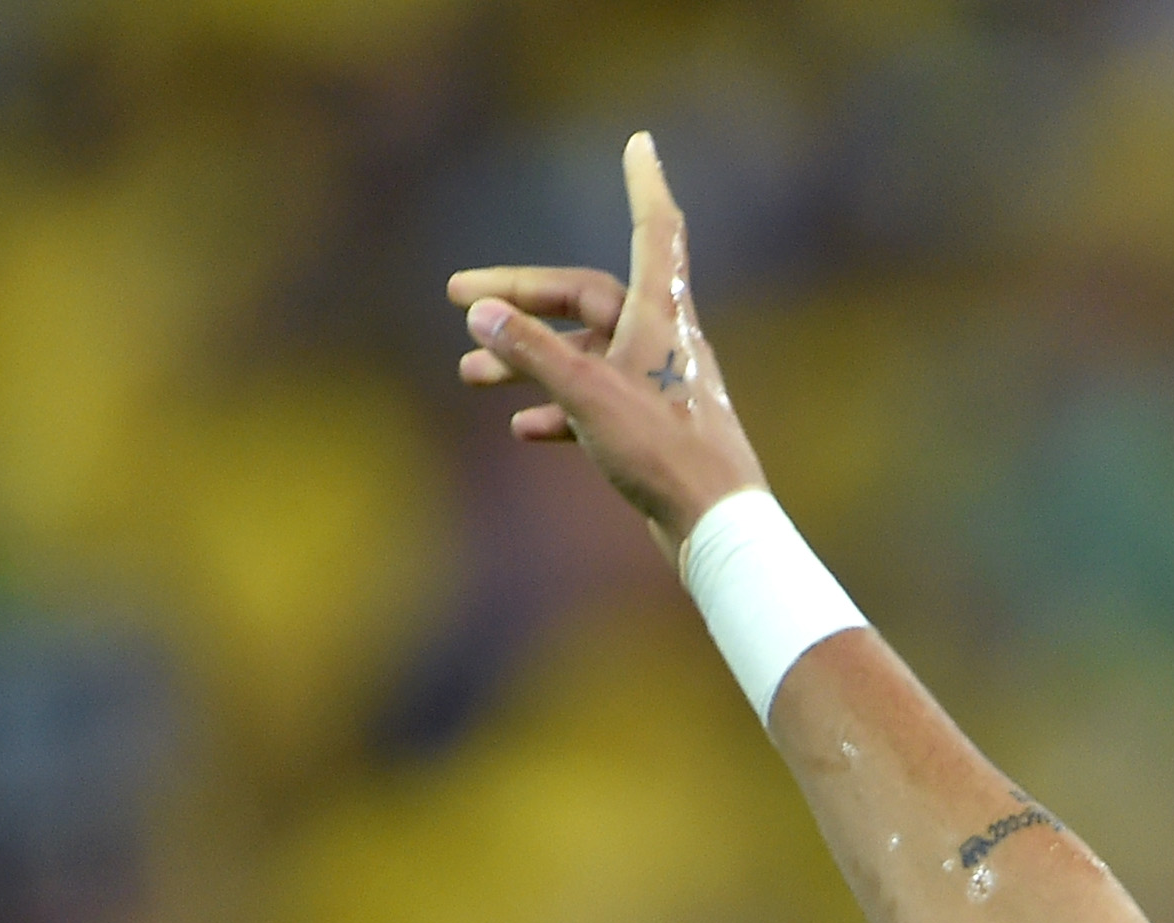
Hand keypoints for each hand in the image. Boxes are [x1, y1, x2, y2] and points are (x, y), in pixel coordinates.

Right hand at [447, 132, 764, 553]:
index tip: (640, 143)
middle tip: (456, 298)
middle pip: (587, 300)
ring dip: (528, 360)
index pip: (655, 231)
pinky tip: (522, 428)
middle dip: (522, 299)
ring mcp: (661, 386)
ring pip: (586, 356)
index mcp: (663, 316)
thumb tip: (480, 310)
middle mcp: (666, 342)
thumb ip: (532, 352)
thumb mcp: (587, 394)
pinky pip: (597, 405)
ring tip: (468, 374)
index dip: (644, 185)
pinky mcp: (656, 431)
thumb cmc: (665, 454)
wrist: (717, 528)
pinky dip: (558, 410)